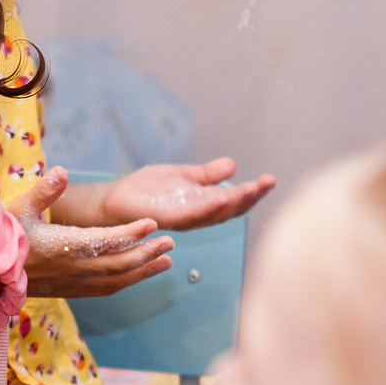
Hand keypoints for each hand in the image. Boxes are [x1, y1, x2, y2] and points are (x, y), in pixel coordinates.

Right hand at [15, 167, 173, 299]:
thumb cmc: (4, 236)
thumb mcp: (19, 208)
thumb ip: (43, 190)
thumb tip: (61, 171)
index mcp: (64, 245)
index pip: (105, 240)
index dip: (131, 233)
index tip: (153, 224)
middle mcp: (74, 267)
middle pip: (119, 263)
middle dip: (147, 252)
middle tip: (171, 242)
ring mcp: (75, 282)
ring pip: (118, 279)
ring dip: (144, 270)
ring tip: (167, 261)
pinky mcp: (73, 290)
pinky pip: (107, 289)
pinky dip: (127, 282)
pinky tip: (139, 275)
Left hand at [102, 159, 274, 230]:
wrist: (115, 199)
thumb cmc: (147, 190)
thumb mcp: (182, 176)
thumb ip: (206, 174)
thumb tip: (233, 165)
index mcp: (203, 205)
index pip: (234, 202)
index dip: (253, 193)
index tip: (270, 180)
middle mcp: (197, 216)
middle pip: (230, 210)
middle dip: (250, 197)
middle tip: (268, 183)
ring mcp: (183, 219)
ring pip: (214, 214)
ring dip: (233, 202)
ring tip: (250, 189)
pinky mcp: (167, 218)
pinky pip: (191, 215)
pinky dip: (207, 207)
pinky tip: (219, 197)